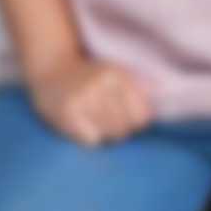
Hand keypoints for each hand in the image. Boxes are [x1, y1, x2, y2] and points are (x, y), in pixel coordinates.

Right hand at [27, 52, 155, 147]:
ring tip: (94, 120)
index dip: (137, 121)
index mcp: (118, 75)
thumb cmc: (89, 76)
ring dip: (105, 133)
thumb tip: (159, 109)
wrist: (50, 70)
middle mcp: (102, 85)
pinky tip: (82, 125)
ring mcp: (84, 100)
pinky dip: (90, 138)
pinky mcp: (68, 116)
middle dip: (121, 129)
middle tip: (106, 118)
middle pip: (126, 128)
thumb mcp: (114, 74)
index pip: (142, 115)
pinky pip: (92, 141)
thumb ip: (137, 91)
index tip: (128, 117)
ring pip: (110, 135)